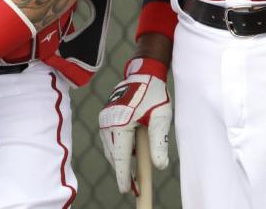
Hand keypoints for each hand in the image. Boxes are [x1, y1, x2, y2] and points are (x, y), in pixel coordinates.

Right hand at [98, 57, 171, 192]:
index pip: (120, 157)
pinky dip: (118, 146)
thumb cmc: (154, 95)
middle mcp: (107, 121)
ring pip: (111, 147)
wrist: (144, 74)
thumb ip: (159, 143)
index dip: (123, 176)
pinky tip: (131, 148)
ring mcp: (105, 118)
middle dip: (122, 170)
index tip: (127, 190)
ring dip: (120, 158)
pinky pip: (110, 137)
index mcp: (120, 123)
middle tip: (134, 186)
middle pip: (113, 155)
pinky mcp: (106, 115)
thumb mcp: (161, 119)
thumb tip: (159, 165)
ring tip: (134, 167)